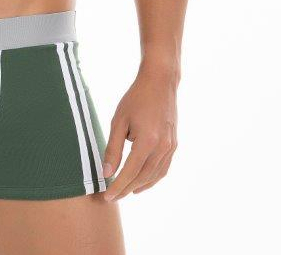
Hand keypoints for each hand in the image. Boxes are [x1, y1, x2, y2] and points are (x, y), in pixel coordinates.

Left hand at [101, 65, 177, 199]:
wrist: (160, 82)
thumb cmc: (136, 98)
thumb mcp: (119, 121)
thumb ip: (113, 148)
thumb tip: (107, 172)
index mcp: (147, 141)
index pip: (130, 172)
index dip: (118, 186)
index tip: (107, 196)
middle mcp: (162, 147)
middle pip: (142, 177)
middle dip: (126, 189)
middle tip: (113, 197)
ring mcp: (171, 147)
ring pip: (154, 176)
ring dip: (140, 186)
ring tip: (125, 192)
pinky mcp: (174, 144)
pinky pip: (163, 168)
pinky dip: (152, 178)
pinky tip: (142, 181)